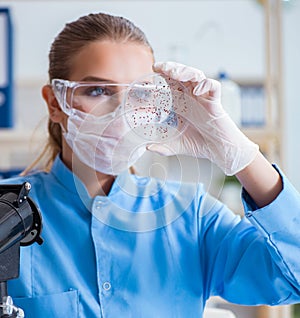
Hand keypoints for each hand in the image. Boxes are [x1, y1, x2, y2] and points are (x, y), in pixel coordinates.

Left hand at [148, 61, 258, 175]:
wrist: (219, 150)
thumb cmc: (200, 144)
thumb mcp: (176, 145)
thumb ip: (162, 148)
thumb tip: (148, 148)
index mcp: (182, 103)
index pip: (172, 82)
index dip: (164, 73)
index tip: (154, 69)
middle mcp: (192, 97)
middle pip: (183, 74)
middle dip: (172, 67)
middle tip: (161, 67)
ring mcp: (204, 99)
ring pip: (197, 76)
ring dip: (186, 71)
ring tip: (175, 74)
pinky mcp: (215, 103)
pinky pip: (213, 87)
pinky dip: (206, 85)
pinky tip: (197, 90)